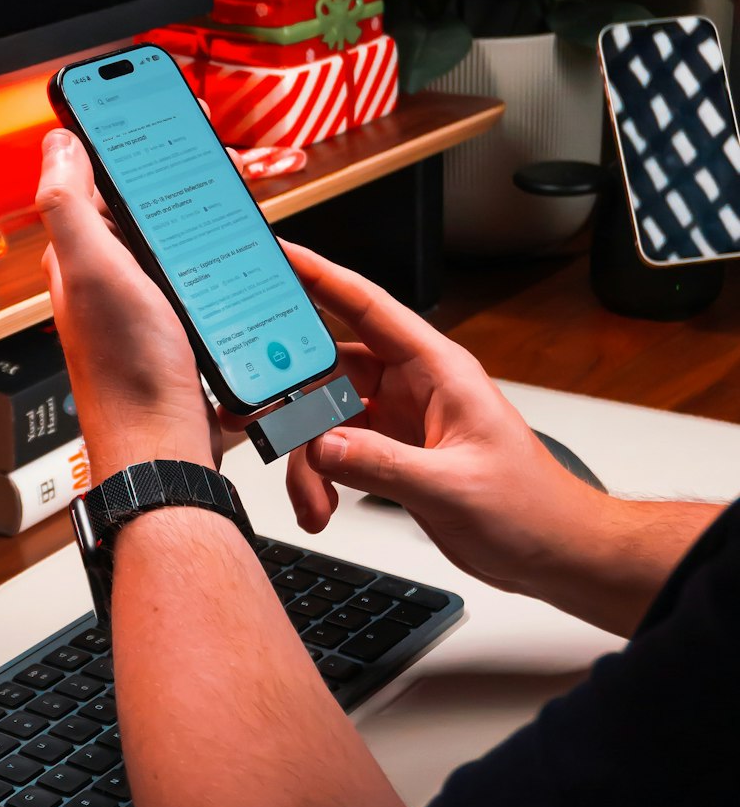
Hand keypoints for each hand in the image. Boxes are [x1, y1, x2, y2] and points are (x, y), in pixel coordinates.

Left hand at [36, 129, 218, 482]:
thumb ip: (69, 205)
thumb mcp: (94, 272)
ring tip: (236, 178)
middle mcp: (103, 272)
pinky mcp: (169, 318)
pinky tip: (234, 241)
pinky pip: (189, 265)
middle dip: (177, 165)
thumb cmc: (129, 371)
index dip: (123, 136)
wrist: (164, 444)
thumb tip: (58, 143)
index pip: (94, 175)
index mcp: (79, 252)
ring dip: (199, 201)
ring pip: (168, 230)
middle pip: (138, 198)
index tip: (158, 107)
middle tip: (215, 143)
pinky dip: (212, 244)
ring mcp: (137, 296)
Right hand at [282, 242, 611, 601]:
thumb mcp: (454, 487)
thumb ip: (383, 465)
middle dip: (292, 402)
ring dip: (307, 459)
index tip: (275, 254)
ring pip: (323, 417)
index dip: (318, 275)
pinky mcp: (389, 451)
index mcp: (437, 369)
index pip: (367, 306)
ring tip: (313, 502)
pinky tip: (321, 506)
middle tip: (251, 416)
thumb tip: (323, 446)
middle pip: (329, 371)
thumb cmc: (531, 507)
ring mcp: (397, 418)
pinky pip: (333, 449)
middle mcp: (411, 385)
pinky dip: (319, 477)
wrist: (555, 552)